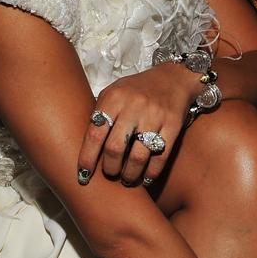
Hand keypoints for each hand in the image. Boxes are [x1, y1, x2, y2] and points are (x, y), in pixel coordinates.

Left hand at [77, 63, 197, 186]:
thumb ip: (100, 114)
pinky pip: (160, 156)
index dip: (87, 158)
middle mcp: (134, 106)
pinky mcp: (174, 125)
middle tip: (110, 174)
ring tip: (127, 179)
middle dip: (110, 168)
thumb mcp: (114, 93)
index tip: (83, 175)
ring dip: (130, 174)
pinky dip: (151, 172)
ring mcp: (155, 116)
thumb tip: (83, 147)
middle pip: (115, 148)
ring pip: (138, 156)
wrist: (173, 78)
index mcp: (114, 98)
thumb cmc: (137, 90)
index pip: (95, 133)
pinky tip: (146, 178)